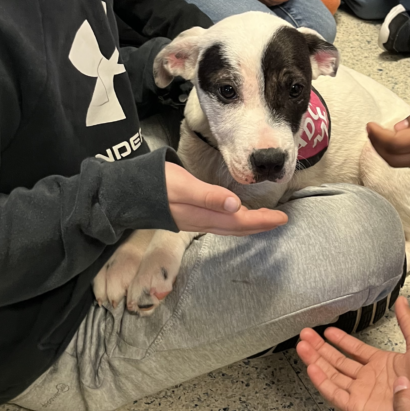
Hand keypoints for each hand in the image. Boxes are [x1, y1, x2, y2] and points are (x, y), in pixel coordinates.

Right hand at [165, 163, 287, 234]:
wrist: (127, 193)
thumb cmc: (156, 183)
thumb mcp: (183, 185)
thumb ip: (208, 196)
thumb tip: (236, 206)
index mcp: (204, 215)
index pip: (240, 222)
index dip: (262, 221)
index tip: (282, 218)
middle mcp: (202, 222)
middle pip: (237, 228)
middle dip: (260, 225)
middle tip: (280, 220)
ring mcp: (196, 221)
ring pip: (228, 227)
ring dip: (248, 225)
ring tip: (264, 219)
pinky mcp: (190, 216)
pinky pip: (219, 224)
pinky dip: (234, 221)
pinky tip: (236, 215)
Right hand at [296, 296, 409, 410]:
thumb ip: (407, 321)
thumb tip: (402, 301)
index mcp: (384, 364)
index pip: (355, 351)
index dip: (341, 341)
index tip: (327, 331)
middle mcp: (371, 379)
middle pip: (339, 362)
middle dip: (321, 349)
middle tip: (305, 336)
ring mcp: (364, 394)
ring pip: (333, 376)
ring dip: (316, 362)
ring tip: (302, 347)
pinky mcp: (360, 408)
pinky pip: (336, 394)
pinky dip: (322, 382)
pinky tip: (312, 367)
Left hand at [367, 91, 409, 168]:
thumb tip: (399, 129)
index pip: (394, 144)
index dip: (376, 136)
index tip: (369, 125)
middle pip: (394, 160)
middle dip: (377, 147)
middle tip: (372, 131)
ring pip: (403, 164)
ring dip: (388, 152)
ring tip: (382, 135)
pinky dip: (401, 155)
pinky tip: (402, 140)